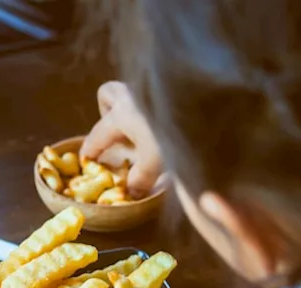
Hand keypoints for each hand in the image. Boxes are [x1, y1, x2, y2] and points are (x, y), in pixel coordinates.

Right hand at [79, 81, 165, 198]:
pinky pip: (155, 91)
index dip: (90, 149)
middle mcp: (132, 96)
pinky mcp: (174, 83)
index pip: (97, 134)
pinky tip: (168, 120)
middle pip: (107, 94)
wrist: (213, 106)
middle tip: (119, 133)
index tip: (87, 158)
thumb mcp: (156, 163)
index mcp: (121, 116)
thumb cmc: (176, 134)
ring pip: (131, 89)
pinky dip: (155, 105)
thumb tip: (132, 190)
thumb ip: (141, 179)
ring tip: (143, 126)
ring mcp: (151, 86)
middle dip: (106, 112)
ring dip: (131, 105)